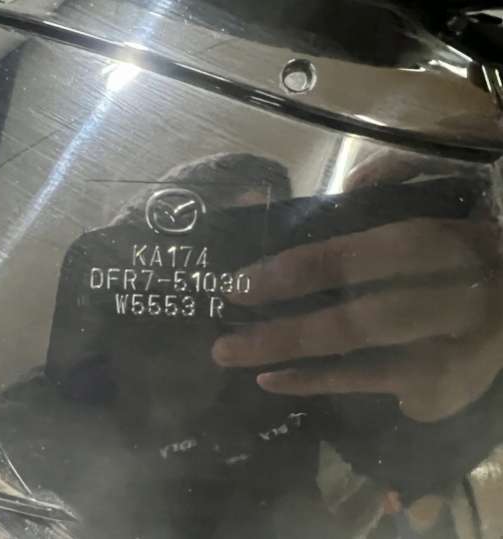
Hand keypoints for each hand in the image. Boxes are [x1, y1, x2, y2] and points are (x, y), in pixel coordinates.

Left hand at [212, 211, 502, 422]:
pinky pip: (376, 384)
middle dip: (286, 332)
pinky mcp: (453, 383)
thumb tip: (345, 185)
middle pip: (360, 319)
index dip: (296, 272)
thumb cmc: (476, 238)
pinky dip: (322, 383)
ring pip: (364, 356)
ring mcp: (456, 348)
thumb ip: (397, 178)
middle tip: (221, 339)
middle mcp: (455, 299)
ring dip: (292, 359)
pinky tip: (273, 380)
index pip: (361, 257)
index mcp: (448, 242)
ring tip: (230, 357)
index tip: (239, 283)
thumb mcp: (451, 196)